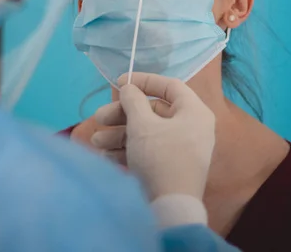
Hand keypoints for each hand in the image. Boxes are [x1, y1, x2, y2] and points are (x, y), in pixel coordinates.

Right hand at [92, 73, 214, 201]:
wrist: (170, 209)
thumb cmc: (160, 157)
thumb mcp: (143, 124)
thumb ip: (133, 100)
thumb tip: (129, 88)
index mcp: (194, 112)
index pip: (170, 86)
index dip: (144, 81)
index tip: (120, 82)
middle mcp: (192, 128)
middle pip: (153, 111)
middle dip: (123, 114)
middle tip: (99, 117)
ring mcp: (182, 149)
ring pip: (147, 132)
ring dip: (119, 134)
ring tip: (96, 140)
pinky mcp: (171, 167)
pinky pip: (149, 151)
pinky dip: (128, 150)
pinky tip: (106, 156)